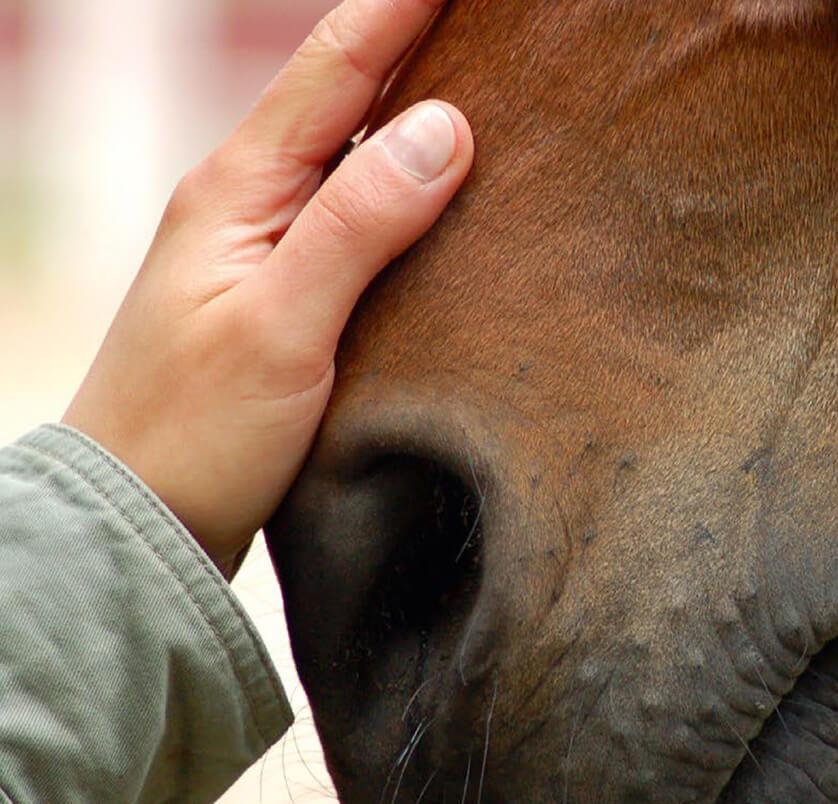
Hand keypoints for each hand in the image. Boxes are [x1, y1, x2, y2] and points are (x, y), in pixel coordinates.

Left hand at [63, 0, 473, 574]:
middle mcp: (248, 204)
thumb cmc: (198, 432)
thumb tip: (446, 129)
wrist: (144, 519)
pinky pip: (351, 222)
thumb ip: (357, 225)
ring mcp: (262, 251)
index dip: (403, 5)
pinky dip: (400, 196)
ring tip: (487, 90)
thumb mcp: (282, 327)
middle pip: (344, 98)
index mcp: (238, 189)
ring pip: (351, 159)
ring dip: (412, 117)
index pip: (336, 65)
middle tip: (493, 28)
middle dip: (416, 44)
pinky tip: (438, 200)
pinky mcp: (283, 299)